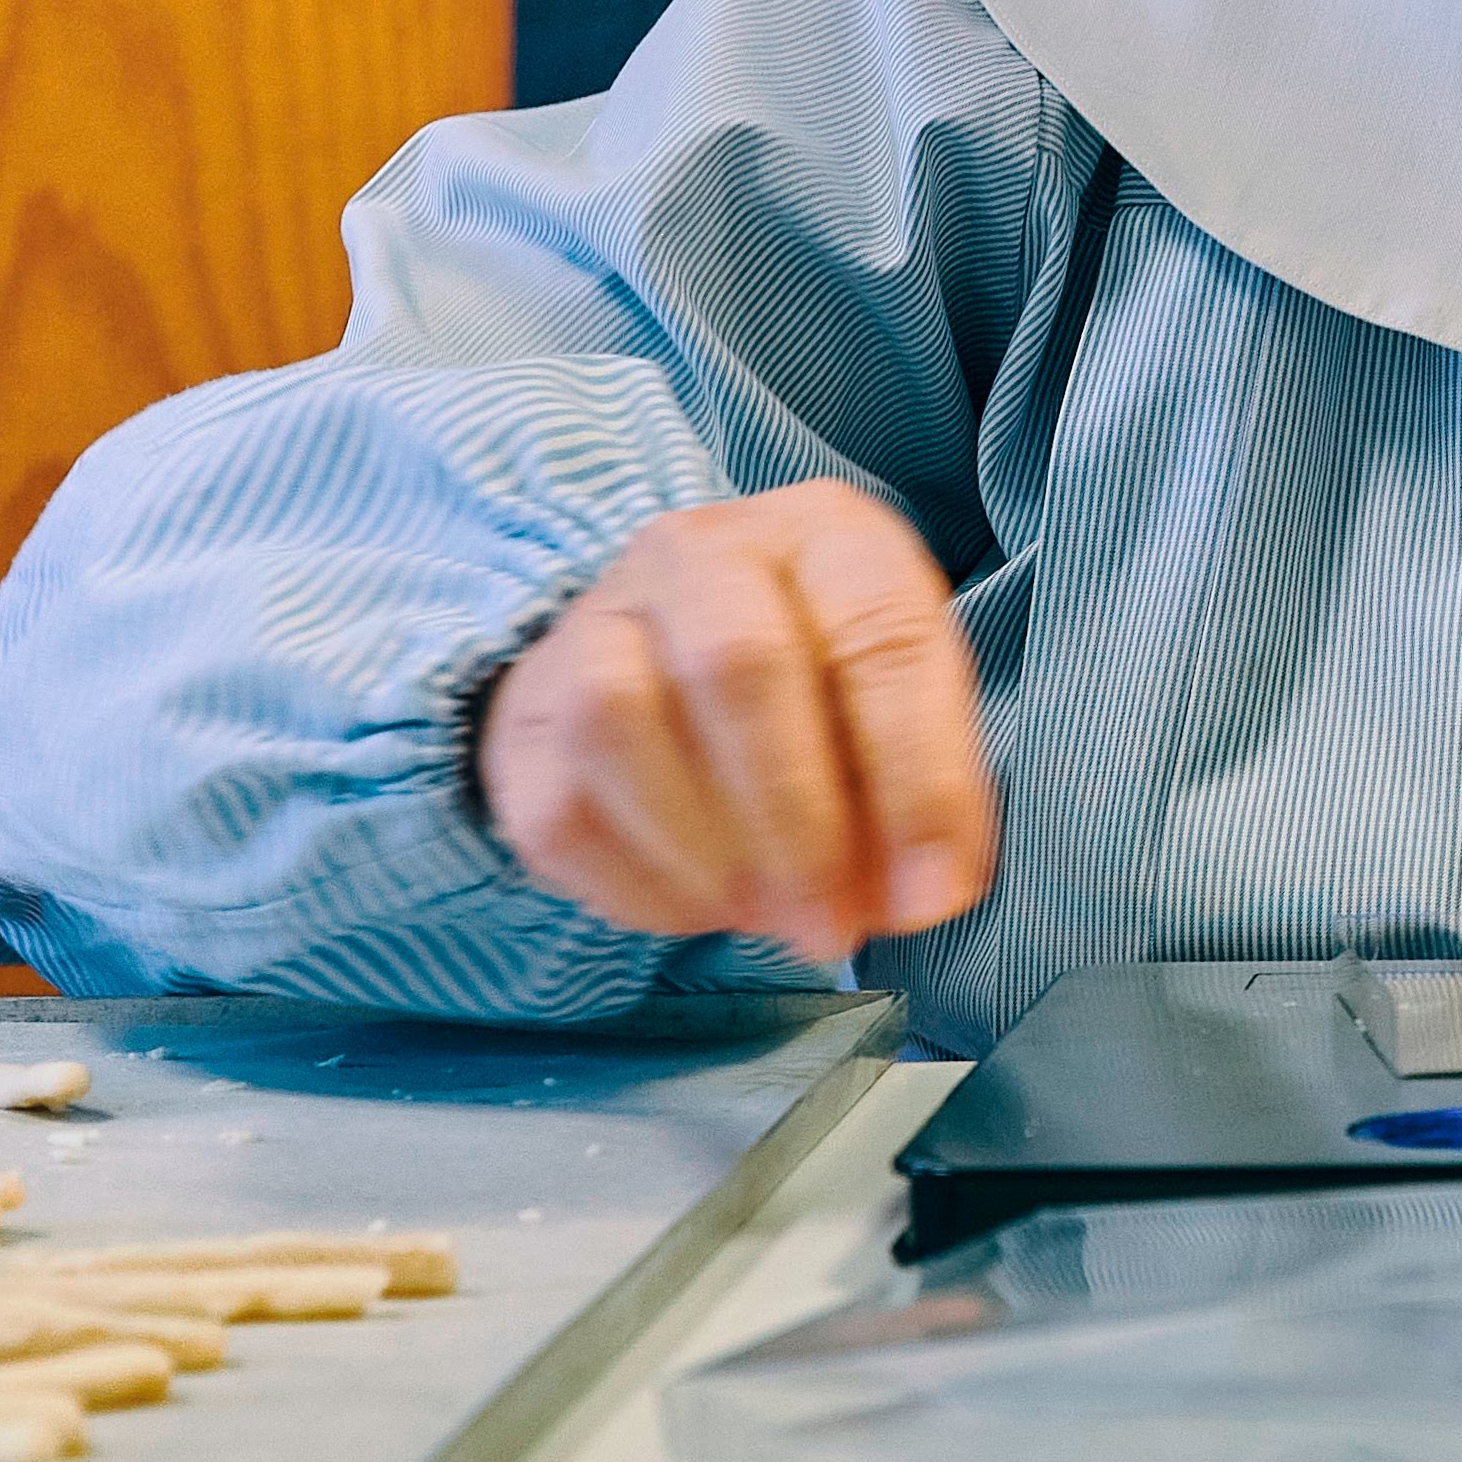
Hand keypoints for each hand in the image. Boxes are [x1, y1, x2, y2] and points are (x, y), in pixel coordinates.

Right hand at [474, 481, 995, 960]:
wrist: (661, 657)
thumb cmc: (816, 683)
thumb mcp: (898, 701)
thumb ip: (928, 787)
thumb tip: (926, 895)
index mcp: (824, 534)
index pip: (880, 634)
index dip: (920, 776)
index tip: (935, 892)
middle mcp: (700, 551)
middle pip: (738, 666)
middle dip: (799, 825)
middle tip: (834, 926)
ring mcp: (595, 622)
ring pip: (622, 721)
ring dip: (708, 855)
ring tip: (767, 916)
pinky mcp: (526, 715)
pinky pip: (562, 809)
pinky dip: (643, 886)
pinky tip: (700, 904)